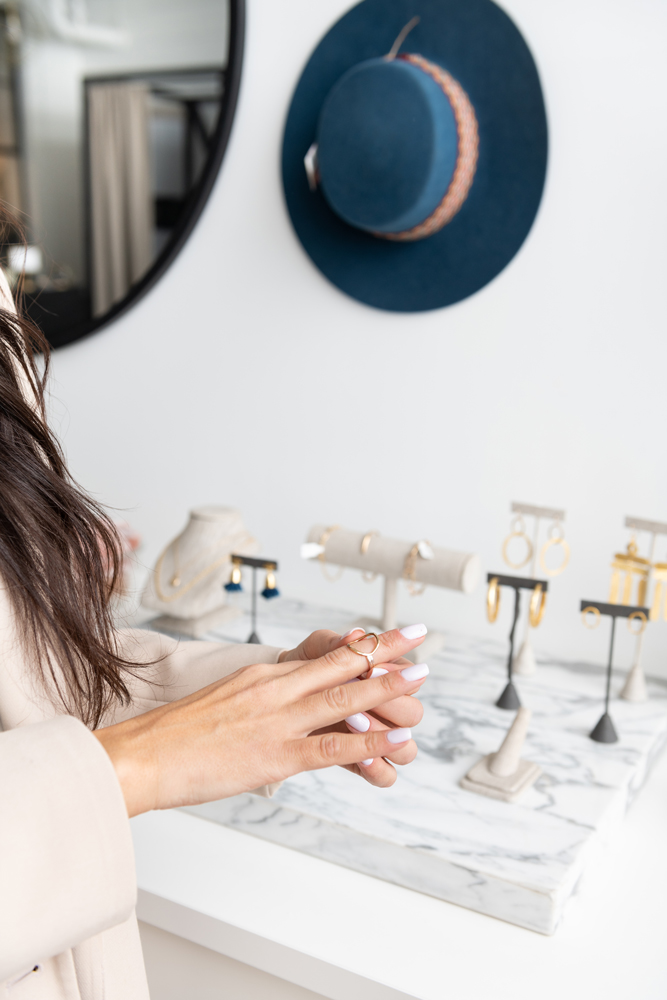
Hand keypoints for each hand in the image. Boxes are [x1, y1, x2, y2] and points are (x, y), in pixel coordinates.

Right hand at [95, 626, 427, 816]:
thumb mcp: (224, 701)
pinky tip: (397, 740)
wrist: (142, 754)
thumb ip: (260, 700)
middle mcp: (275, 689)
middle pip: (340, 664)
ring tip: (421, 675)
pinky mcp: (275, 755)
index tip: (387, 634)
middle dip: (385, 650)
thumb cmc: (176, 735)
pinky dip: (370, 744)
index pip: (321, 654)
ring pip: (344, 699)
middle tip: (420, 636)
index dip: (359, 644)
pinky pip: (332, 748)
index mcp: (263, 676)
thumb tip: (284, 703)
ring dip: (387, 687)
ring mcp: (277, 721)